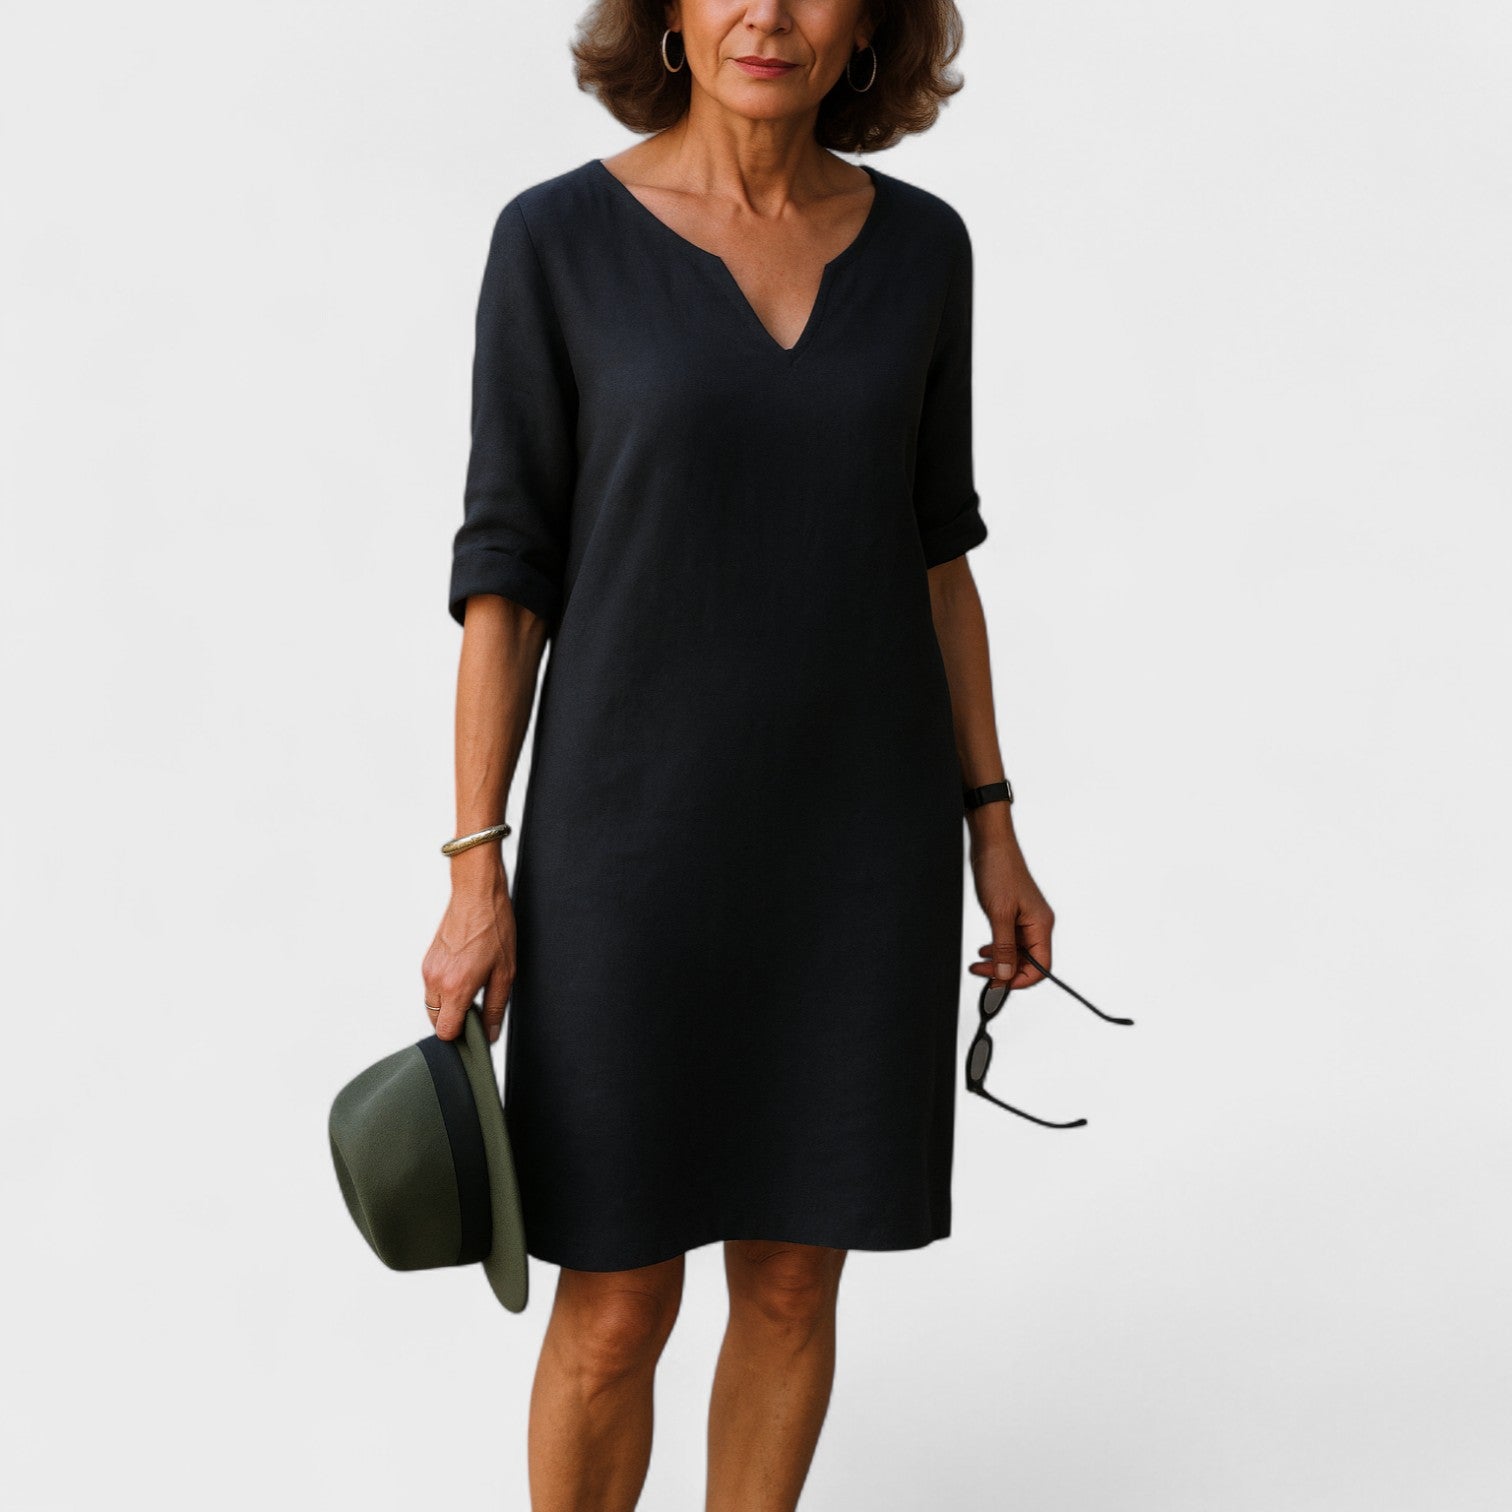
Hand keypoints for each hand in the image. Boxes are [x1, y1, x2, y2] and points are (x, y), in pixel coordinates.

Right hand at [421, 862, 515, 1042]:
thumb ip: (495, 1007)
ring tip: (473, 986)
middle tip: (477, 1006)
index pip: (445, 1032)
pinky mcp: (427, 960)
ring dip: (449, 1004)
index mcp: (456, 987)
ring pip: (432, 1004)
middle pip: (436, 1021)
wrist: (477, 895)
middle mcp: (436, 980)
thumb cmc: (494, 928)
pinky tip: (464, 973)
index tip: (474, 1030)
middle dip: (455, 1020)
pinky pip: (431, 987)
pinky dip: (444, 989)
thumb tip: (489, 1033)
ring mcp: (428, 969)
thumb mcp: (505, 972)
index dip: (461, 1036)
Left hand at [967, 829, 1053, 992]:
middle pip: (1028, 962)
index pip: (1041, 967)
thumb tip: (1005, 975)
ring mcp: (1026, 918)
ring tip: (978, 963)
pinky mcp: (1014, 913)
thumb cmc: (999, 870)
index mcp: (1041, 925)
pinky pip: (1010, 939)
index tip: (999, 985)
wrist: (991, 844)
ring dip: (999, 961)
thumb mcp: (999, 914)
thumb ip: (1004, 947)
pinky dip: (997, 947)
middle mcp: (1038, 924)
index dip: (1021, 981)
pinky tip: (984, 950)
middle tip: (981, 974)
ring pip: (1017, 952)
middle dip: (1006, 971)